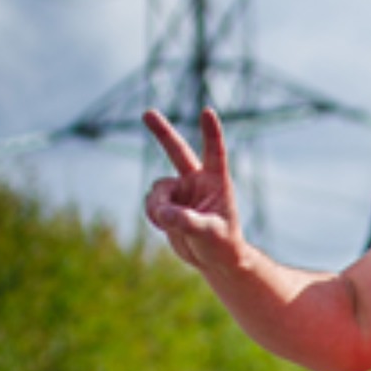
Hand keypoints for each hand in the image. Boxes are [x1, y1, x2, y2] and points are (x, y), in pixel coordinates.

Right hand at [143, 107, 242, 271]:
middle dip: (161, 132)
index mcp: (216, 181)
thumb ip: (187, 221)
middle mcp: (196, 180)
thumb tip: (162, 212)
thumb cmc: (222, 243)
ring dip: (158, 205)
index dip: (211, 132)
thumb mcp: (208, 233)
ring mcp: (180, 190)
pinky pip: (151, 202)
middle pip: (177, 150)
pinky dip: (153, 214)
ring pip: (157, 189)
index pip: (214, 152)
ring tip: (169, 222)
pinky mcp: (167, 202)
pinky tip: (164, 225)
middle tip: (147, 113)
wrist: (213, 258)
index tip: (208, 111)